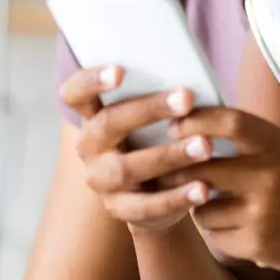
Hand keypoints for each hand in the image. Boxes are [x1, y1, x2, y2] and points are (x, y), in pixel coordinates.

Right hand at [58, 67, 220, 236]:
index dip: (91, 80)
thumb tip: (191, 84)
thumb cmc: (160, 138)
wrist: (159, 193)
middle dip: (149, 109)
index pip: (75, 93)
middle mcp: (90, 146)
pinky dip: (176, 197)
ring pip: (127, 168)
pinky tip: (203, 189)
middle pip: (108, 124)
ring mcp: (101, 180)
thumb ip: (163, 99)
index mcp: (93, 115)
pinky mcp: (120, 209)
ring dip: (168, 155)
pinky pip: (146, 206)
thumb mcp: (156, 118)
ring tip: (204, 146)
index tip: (119, 70)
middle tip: (186, 97)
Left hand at [154, 107, 279, 279]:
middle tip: (171, 171)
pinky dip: (221, 234)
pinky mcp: (258, 244)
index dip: (196, 120)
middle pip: (200, 165)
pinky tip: (244, 231)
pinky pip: (215, 236)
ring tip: (225, 207)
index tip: (175, 124)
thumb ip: (254, 142)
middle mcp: (271, 176)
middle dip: (178, 170)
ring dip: (203, 207)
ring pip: (202, 206)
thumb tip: (194, 129)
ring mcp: (263, 212)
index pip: (229, 121)